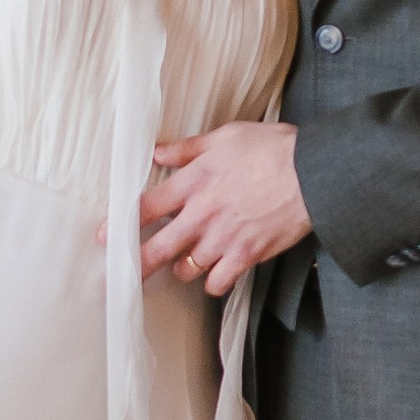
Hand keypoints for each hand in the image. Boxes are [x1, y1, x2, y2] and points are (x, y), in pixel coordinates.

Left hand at [135, 122, 310, 296]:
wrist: (314, 173)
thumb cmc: (273, 149)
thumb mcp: (225, 137)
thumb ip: (187, 148)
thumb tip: (157, 152)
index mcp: (194, 182)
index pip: (146, 208)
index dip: (121, 225)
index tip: (106, 237)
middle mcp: (202, 214)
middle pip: (157, 248)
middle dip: (136, 265)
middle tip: (121, 277)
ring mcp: (223, 239)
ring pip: (186, 268)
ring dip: (182, 268)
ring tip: (184, 263)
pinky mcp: (246, 255)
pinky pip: (219, 282)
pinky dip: (214, 282)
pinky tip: (216, 276)